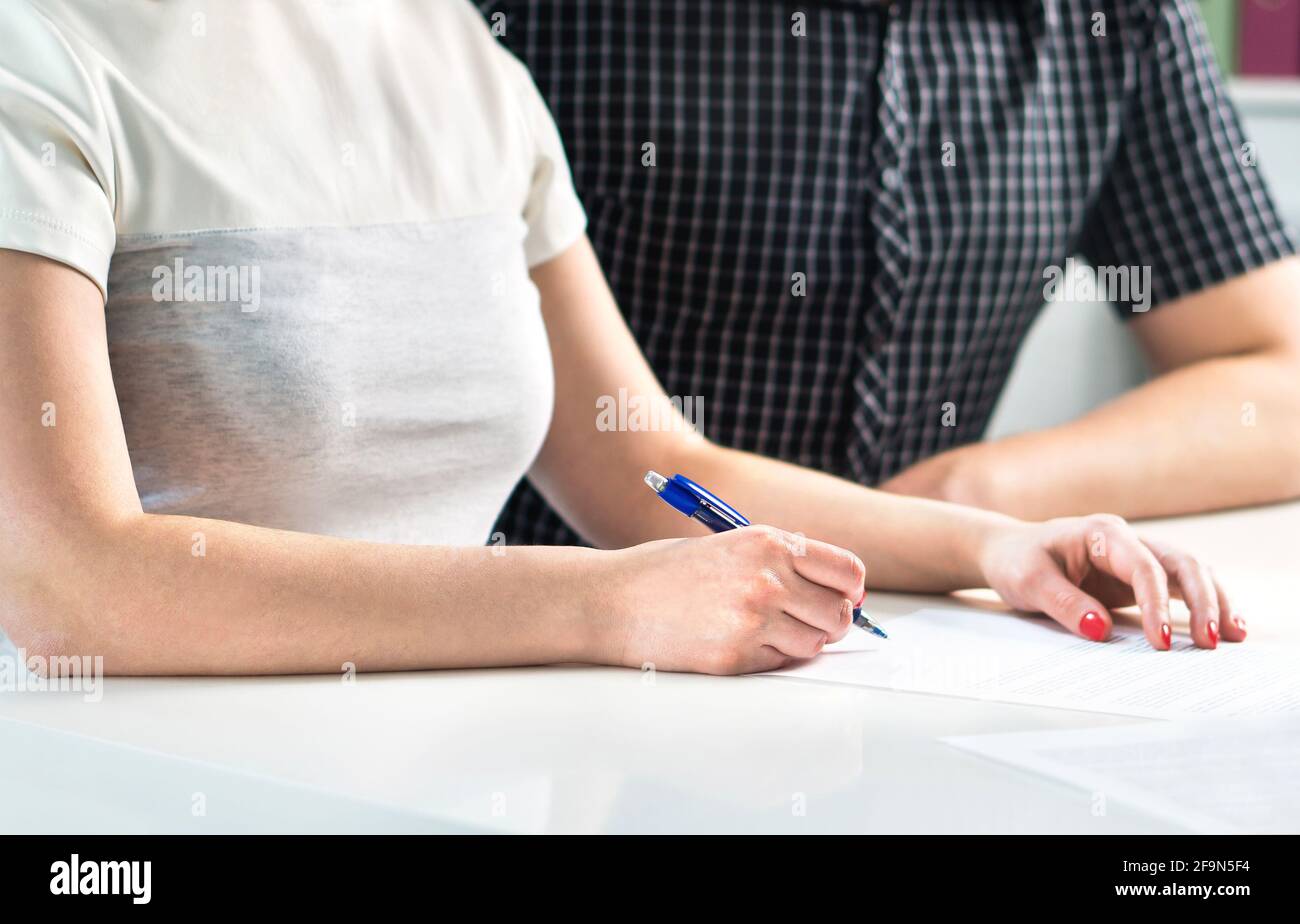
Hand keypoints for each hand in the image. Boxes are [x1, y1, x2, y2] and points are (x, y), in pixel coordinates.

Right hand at [597, 526, 866, 673]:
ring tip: (764, 631)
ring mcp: (753, 620)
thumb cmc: (665, 572)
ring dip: (799, 643)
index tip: (843, 598)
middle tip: (806, 622)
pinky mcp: (735, 657)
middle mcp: (767, 579)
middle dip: (829, 622)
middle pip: (839, 614)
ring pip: (814, 644)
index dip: (850, 590)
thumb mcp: (727, 545)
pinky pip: (780, 664)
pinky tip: (738, 642)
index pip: (847, 571)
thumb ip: (778, 559)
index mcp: (768, 543)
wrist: (611, 600)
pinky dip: (770, 658)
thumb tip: (830, 584)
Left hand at [977, 514, 1247, 649]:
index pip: (1144, 567)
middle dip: (1202, 601)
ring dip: (1213, 601)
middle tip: (1211, 642)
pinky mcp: (1137, 577)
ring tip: (1232, 637)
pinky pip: (1177, 587)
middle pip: (1182, 563)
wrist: (1007, 552)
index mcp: (1101, 533)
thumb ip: (1064, 603)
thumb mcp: (1028, 581)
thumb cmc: (1017, 561)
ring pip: (1189, 572)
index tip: (1161, 643)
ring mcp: (1136, 557)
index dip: (1156, 605)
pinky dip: (1200, 604)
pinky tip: (1218, 628)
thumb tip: (1102, 630)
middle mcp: (1128, 541)